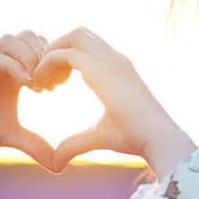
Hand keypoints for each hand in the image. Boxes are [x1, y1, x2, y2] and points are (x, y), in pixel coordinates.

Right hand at [0, 31, 60, 171]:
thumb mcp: (10, 137)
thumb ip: (34, 145)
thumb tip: (60, 166)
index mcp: (11, 73)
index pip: (38, 47)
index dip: (53, 60)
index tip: (59, 84)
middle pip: (28, 35)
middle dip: (44, 55)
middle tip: (49, 83)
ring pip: (10, 39)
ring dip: (30, 57)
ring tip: (37, 85)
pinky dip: (14, 66)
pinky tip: (26, 86)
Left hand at [33, 27, 189, 173]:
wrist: (157, 139)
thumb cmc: (136, 139)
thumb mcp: (98, 137)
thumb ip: (75, 144)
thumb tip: (56, 164)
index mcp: (117, 69)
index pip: (86, 47)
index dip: (63, 60)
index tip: (51, 87)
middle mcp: (114, 59)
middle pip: (78, 33)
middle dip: (55, 49)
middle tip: (43, 79)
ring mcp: (109, 60)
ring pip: (72, 36)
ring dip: (50, 53)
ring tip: (41, 81)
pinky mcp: (101, 70)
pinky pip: (65, 54)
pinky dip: (47, 63)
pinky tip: (42, 85)